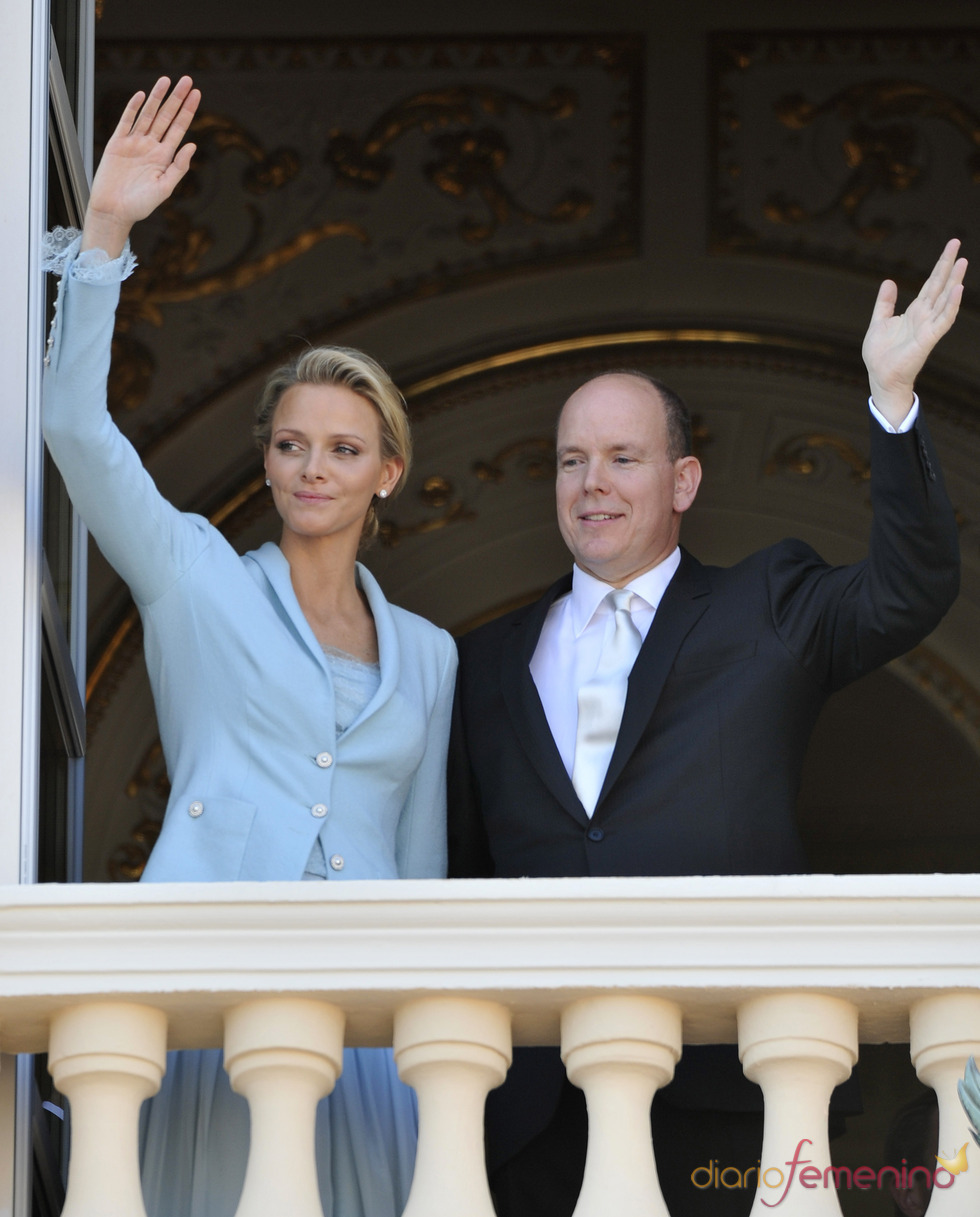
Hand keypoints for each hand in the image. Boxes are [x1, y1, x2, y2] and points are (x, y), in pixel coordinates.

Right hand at [82, 76, 200, 258]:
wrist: (114, 211)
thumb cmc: (140, 206)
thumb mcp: (164, 188)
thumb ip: (179, 167)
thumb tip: (192, 145)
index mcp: (164, 157)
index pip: (179, 128)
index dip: (188, 111)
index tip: (197, 95)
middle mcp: (151, 146)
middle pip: (166, 117)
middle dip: (177, 99)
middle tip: (187, 80)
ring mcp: (134, 143)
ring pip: (148, 114)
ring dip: (157, 97)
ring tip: (167, 80)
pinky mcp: (117, 143)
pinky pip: (126, 121)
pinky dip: (133, 108)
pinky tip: (141, 95)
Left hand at [862, 239, 966, 427]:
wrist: (880, 376)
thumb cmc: (880, 354)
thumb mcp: (879, 322)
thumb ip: (885, 303)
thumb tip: (889, 281)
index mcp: (914, 311)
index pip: (931, 284)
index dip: (940, 265)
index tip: (950, 246)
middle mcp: (925, 315)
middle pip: (940, 285)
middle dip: (949, 265)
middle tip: (957, 243)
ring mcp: (928, 326)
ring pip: (945, 299)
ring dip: (955, 281)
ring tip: (963, 261)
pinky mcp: (928, 338)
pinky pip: (943, 320)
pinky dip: (951, 305)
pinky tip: (958, 290)